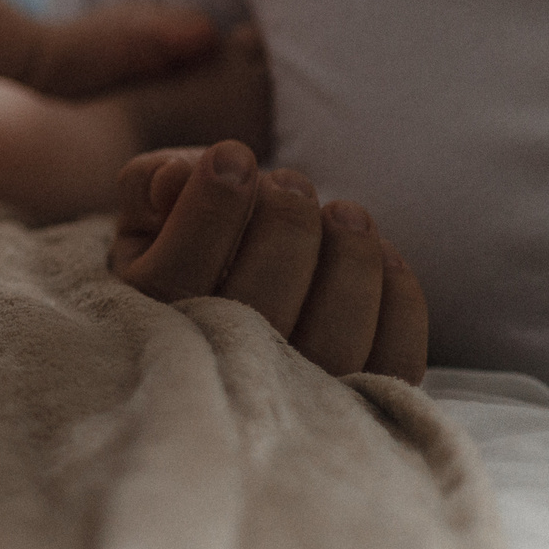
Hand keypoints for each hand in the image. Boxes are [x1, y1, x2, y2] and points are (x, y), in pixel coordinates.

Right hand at [109, 141, 428, 382]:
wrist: (236, 279)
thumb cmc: (192, 232)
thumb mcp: (153, 204)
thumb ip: (149, 185)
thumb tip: (173, 177)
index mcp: (155, 321)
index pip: (177, 277)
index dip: (211, 209)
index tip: (233, 154)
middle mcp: (225, 368)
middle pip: (261, 308)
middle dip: (285, 226)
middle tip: (289, 181)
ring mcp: (297, 392)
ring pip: (335, 341)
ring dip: (350, 260)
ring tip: (343, 211)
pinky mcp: (360, 394)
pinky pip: (394, 359)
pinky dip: (398, 300)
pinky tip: (380, 253)